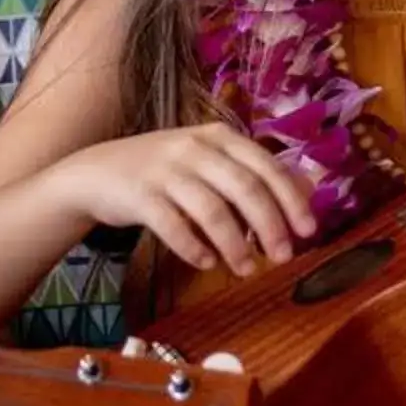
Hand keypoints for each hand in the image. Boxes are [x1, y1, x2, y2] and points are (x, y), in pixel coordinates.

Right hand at [60, 122, 318, 275]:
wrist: (96, 172)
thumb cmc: (166, 172)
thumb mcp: (211, 163)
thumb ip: (254, 174)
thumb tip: (308, 190)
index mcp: (219, 136)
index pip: (266, 166)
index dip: (291, 199)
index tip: (309, 230)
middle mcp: (194, 147)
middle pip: (245, 188)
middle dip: (270, 226)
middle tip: (283, 257)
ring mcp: (165, 169)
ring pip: (212, 209)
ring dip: (234, 244)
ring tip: (246, 269)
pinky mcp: (140, 194)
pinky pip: (172, 225)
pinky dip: (193, 247)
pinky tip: (206, 263)